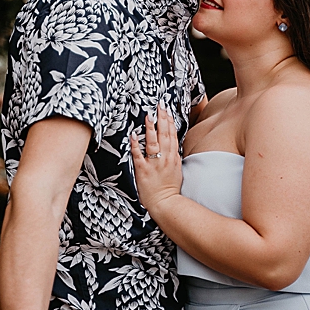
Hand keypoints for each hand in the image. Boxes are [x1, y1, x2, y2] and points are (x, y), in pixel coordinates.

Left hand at [129, 105, 183, 221]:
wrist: (167, 204)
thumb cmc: (170, 188)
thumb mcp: (176, 169)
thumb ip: (173, 156)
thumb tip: (172, 145)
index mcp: (173, 157)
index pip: (172, 135)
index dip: (169, 121)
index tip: (166, 109)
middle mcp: (165, 158)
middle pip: (164, 135)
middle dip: (162, 119)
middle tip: (159, 105)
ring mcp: (154, 164)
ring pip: (153, 143)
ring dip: (150, 129)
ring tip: (148, 116)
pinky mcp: (144, 171)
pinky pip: (139, 156)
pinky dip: (136, 145)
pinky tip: (133, 136)